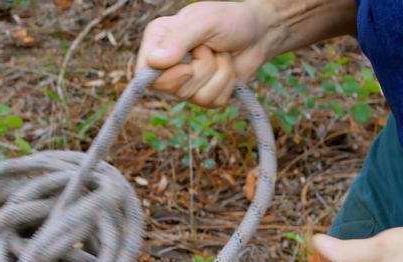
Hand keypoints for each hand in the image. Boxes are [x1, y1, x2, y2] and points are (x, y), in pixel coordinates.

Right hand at [136, 1, 278, 106]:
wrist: (258, 33)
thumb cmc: (230, 20)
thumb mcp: (205, 21)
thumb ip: (179, 40)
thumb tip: (154, 62)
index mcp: (158, 40)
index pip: (143, 74)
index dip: (165, 78)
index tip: (187, 68)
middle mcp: (167, 64)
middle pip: (172, 89)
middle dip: (201, 69)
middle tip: (209, 48)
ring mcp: (186, 83)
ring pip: (196, 96)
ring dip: (219, 73)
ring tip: (221, 54)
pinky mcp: (205, 96)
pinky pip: (213, 101)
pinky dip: (227, 83)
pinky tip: (228, 67)